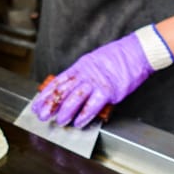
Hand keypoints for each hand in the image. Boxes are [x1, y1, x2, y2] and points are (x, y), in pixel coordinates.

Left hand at [31, 32, 153, 128]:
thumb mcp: (93, 61)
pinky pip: (92, 105)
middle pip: (63, 90)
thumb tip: (71, 89)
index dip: (45, 94)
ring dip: (65, 111)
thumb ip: (82, 75)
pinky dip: (84, 115)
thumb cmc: (117, 57)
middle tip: (42, 115)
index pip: (58, 82)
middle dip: (50, 104)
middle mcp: (85, 74)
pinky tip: (78, 122)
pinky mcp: (108, 91)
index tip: (37, 104)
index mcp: (80, 67)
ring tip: (59, 120)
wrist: (136, 52)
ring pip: (75, 98)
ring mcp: (96, 82)